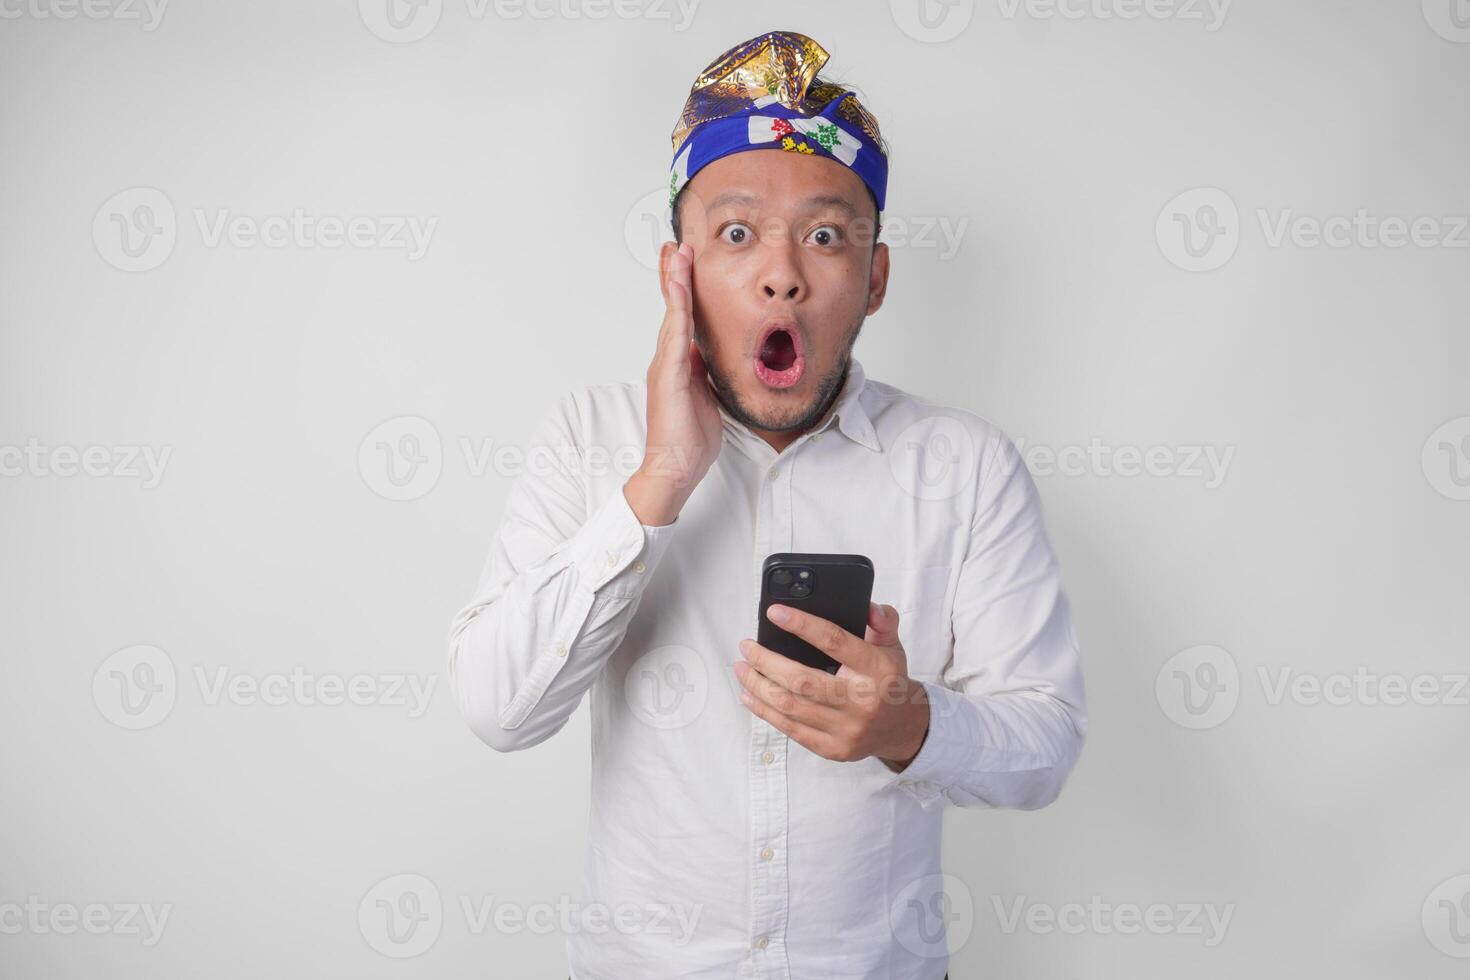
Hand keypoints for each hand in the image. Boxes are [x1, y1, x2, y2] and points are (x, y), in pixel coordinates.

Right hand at [625, 241, 722, 524]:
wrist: (674, 469)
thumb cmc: (690, 440)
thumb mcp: (709, 397)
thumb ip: (710, 374)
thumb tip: (719, 357)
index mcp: (680, 364)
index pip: (682, 318)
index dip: (685, 290)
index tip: (687, 263)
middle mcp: (668, 359)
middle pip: (673, 308)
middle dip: (675, 275)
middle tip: (677, 245)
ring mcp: (665, 366)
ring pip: (673, 314)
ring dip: (676, 282)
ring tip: (679, 254)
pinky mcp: (668, 376)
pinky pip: (675, 335)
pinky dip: (679, 309)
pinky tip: (682, 288)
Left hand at [733, 600, 930, 770]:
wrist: (901, 728)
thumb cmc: (888, 681)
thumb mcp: (892, 645)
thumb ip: (882, 621)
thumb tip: (868, 605)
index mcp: (877, 670)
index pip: (835, 642)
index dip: (802, 625)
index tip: (774, 613)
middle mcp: (862, 701)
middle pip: (802, 680)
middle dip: (766, 661)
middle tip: (746, 646)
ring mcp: (846, 729)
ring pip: (790, 706)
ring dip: (758, 685)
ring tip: (741, 668)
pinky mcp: (833, 749)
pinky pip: (790, 729)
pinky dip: (764, 711)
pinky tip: (749, 695)